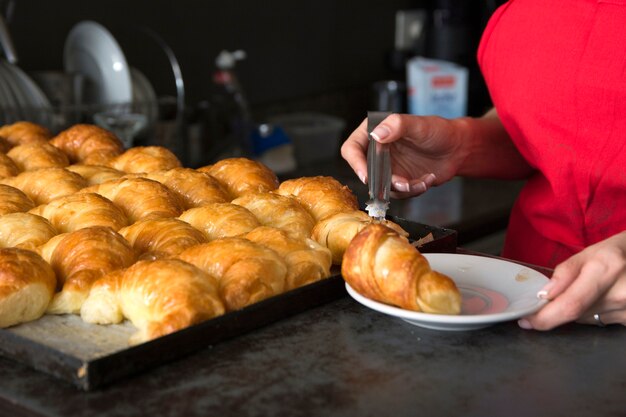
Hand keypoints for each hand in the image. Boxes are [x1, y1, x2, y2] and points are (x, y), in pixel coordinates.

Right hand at [340, 114, 467, 198]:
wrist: (458, 148)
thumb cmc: (438, 131)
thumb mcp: (417, 125)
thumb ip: (396, 125)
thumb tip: (376, 135)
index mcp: (375, 132)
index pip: (352, 148)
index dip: (355, 163)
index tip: (366, 175)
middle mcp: (377, 151)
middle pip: (365, 172)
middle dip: (385, 181)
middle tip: (404, 182)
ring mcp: (388, 168)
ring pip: (382, 187)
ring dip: (403, 187)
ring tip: (423, 179)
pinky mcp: (399, 180)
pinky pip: (399, 193)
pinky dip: (414, 190)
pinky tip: (428, 179)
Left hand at [519, 231, 625, 329]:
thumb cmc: (620, 251)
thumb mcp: (590, 252)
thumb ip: (565, 273)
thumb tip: (543, 296)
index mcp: (607, 268)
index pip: (570, 304)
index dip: (545, 317)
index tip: (527, 321)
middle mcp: (622, 292)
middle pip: (576, 314)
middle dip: (559, 308)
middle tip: (557, 296)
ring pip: (588, 320)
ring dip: (580, 309)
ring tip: (593, 289)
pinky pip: (603, 322)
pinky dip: (596, 312)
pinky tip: (606, 297)